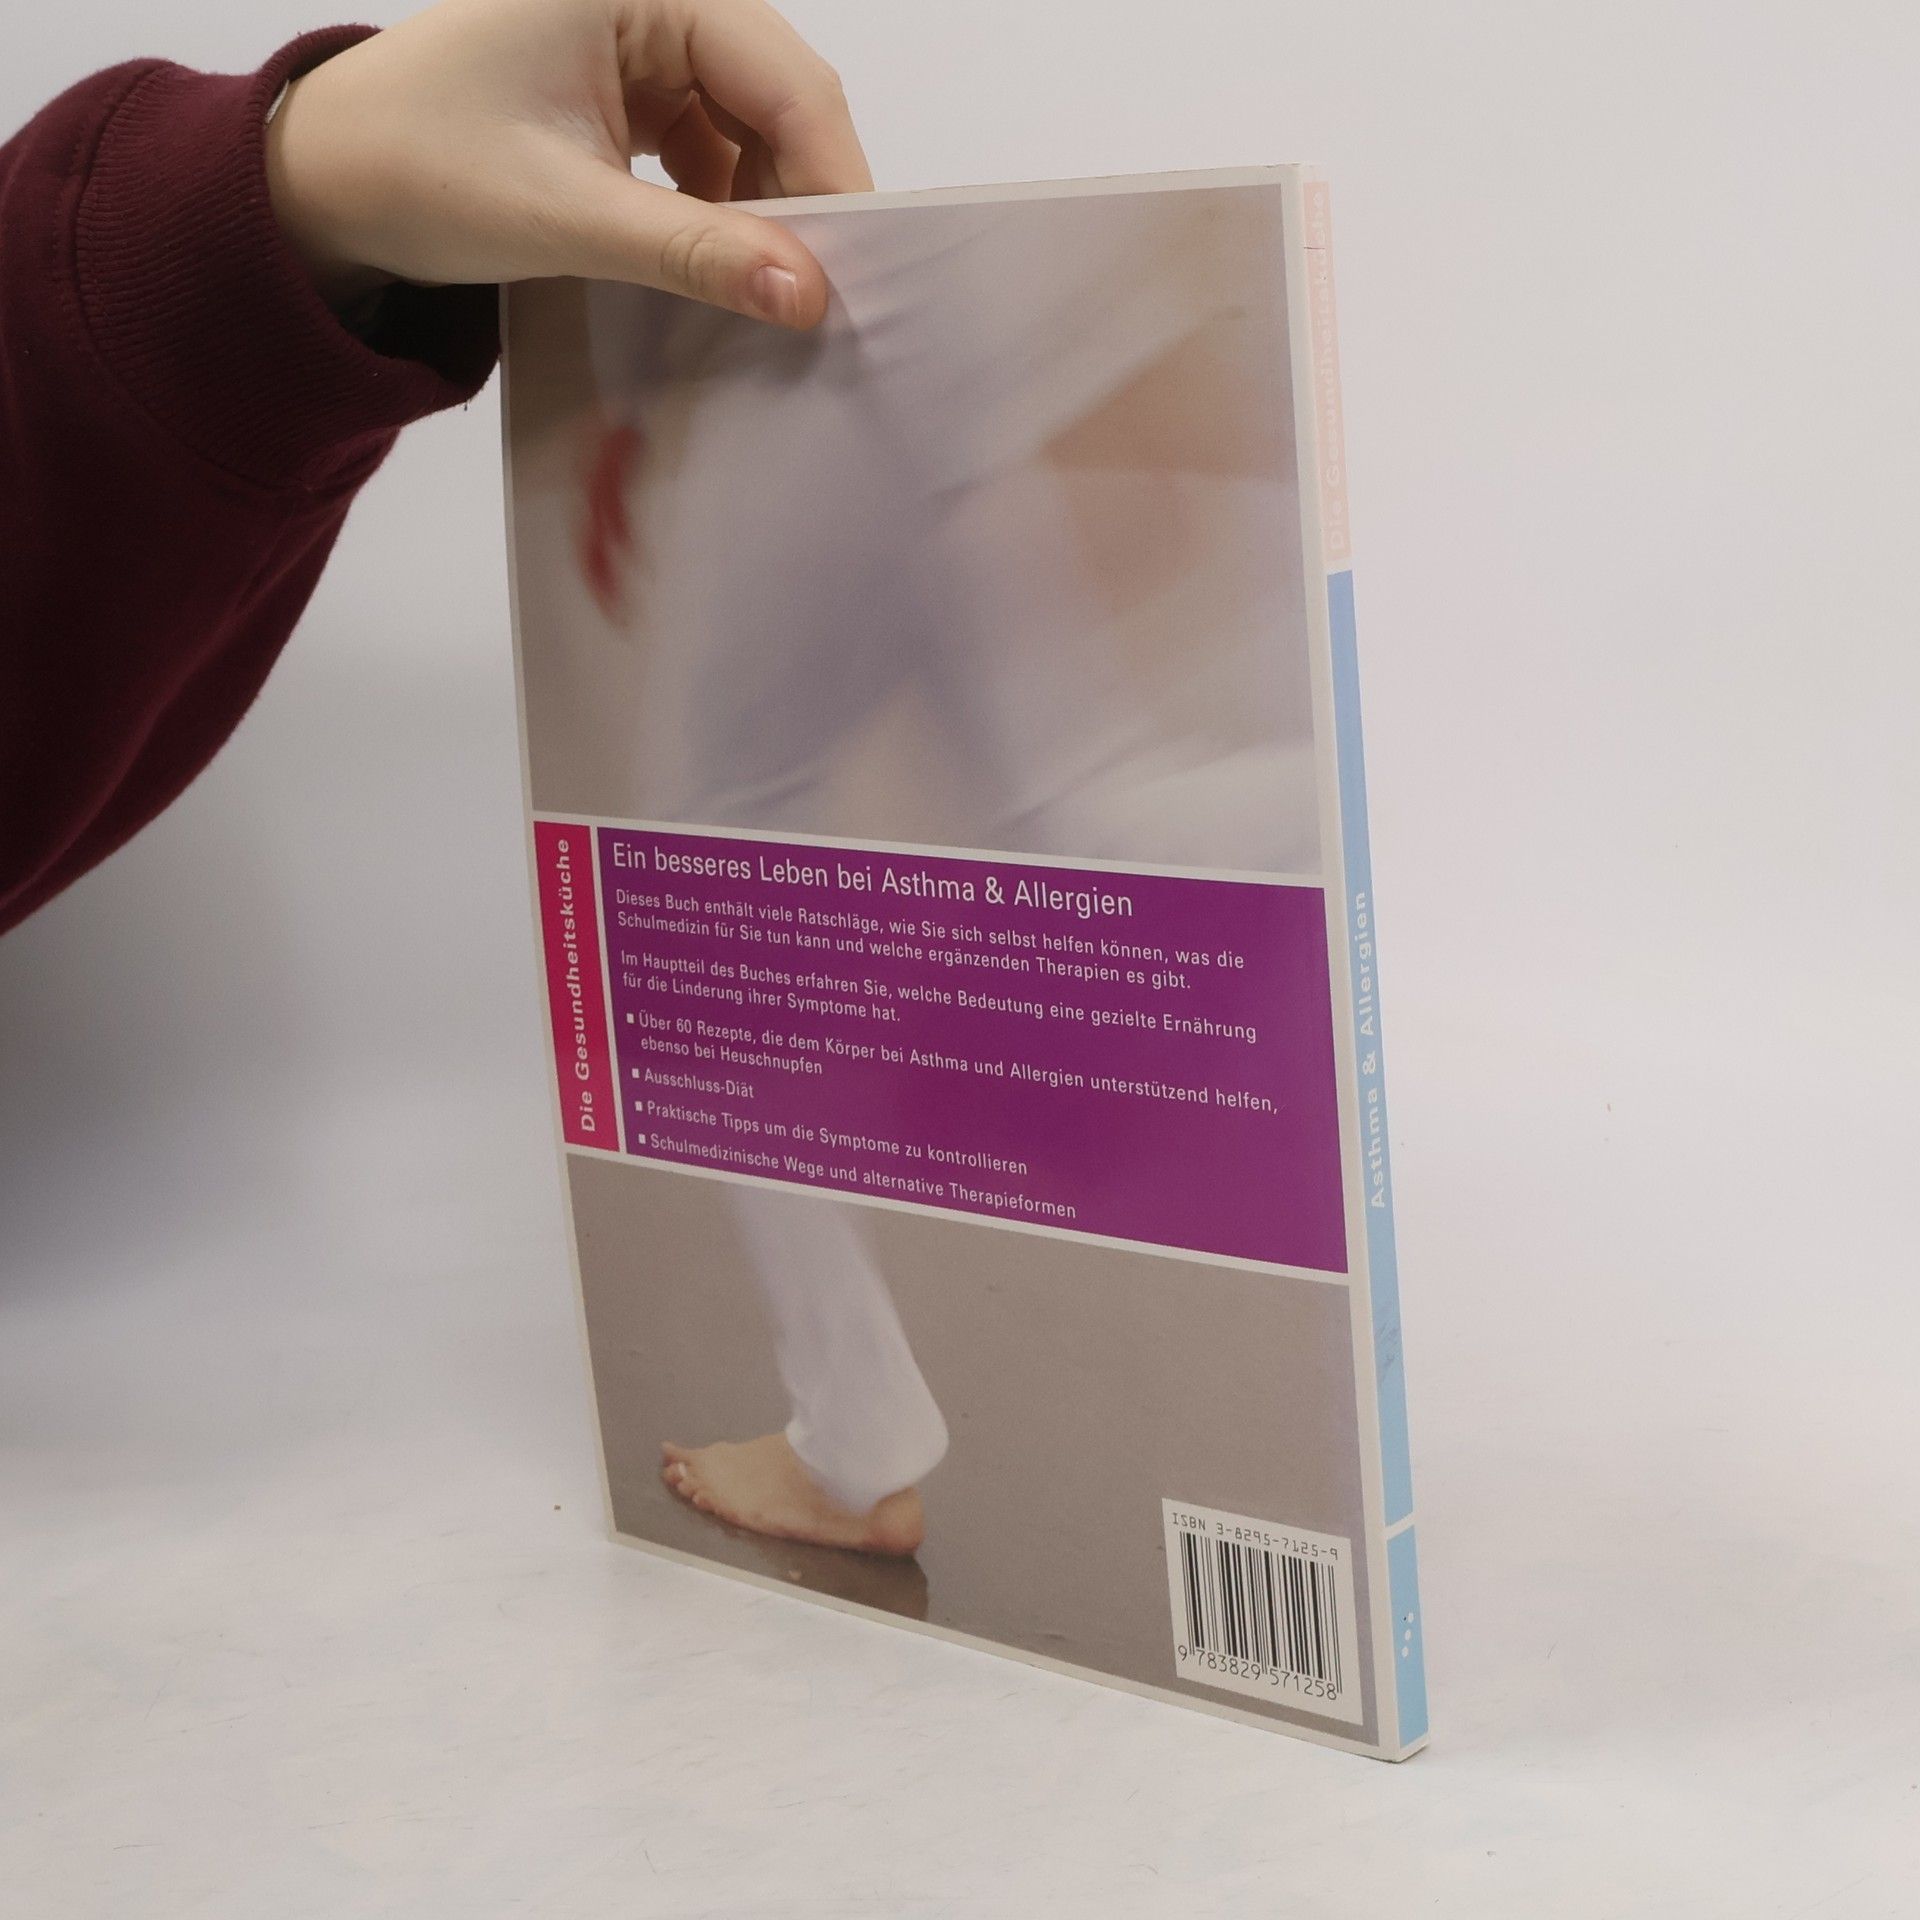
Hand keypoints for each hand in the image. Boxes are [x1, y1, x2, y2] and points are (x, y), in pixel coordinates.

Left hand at [265, 0, 870, 327]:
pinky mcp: (636, 93)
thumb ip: (692, 251)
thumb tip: (805, 293)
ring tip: (770, 295)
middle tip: (824, 300)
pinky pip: (717, 152)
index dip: (832, 176)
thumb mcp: (563, 214)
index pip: (782, 78)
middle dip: (806, 199)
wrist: (327, 178)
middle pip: (781, 100)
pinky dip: (730, 214)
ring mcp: (646, 43)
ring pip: (756, 131)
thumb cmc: (414, 165)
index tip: (862, 273)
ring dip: (770, 214)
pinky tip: (724, 270)